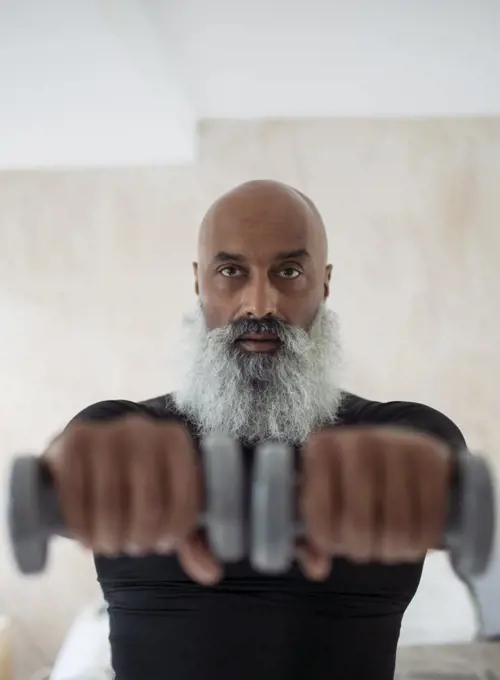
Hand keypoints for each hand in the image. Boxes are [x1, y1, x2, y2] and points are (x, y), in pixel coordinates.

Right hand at [42, 416, 221, 584]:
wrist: (89, 451)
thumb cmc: (137, 481)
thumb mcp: (169, 500)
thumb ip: (192, 536)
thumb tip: (211, 572)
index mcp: (176, 440)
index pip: (186, 500)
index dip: (175, 534)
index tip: (164, 544)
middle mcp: (144, 429)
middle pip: (149, 507)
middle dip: (142, 540)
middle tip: (135, 547)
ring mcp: (107, 432)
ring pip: (111, 507)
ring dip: (110, 540)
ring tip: (111, 544)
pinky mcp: (75, 441)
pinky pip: (77, 498)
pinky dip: (81, 528)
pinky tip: (86, 537)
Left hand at [297, 427, 451, 579]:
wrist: (406, 451)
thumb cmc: (356, 481)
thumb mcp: (328, 498)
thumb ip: (314, 536)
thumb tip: (317, 567)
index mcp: (322, 448)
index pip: (318, 513)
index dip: (329, 541)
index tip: (336, 540)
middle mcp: (358, 441)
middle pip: (358, 524)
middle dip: (362, 548)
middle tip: (366, 546)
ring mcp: (398, 446)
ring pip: (396, 528)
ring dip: (394, 550)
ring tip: (390, 543)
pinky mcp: (433, 458)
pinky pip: (429, 521)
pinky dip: (423, 542)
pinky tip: (416, 537)